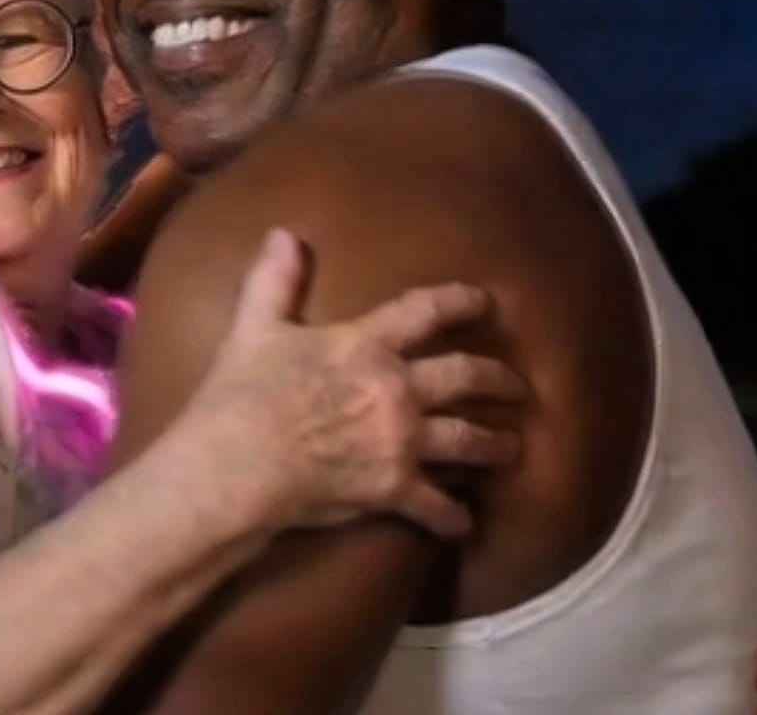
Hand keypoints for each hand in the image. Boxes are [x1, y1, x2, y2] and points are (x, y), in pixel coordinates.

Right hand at [181, 228, 524, 536]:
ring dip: (494, 444)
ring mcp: (402, 442)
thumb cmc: (243, 394)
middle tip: (518, 385)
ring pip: (467, 440)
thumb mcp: (255, 327)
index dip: (460, 302)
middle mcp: (398, 389)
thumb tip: (284, 234)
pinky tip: (464, 523)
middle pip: (464, 377)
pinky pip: (435, 506)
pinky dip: (453, 517)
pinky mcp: (393, 489)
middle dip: (497, 378)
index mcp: (367, 345)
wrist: (238, 463)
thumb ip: (275, 281)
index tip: (485, 302)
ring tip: (512, 448)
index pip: (425, 312)